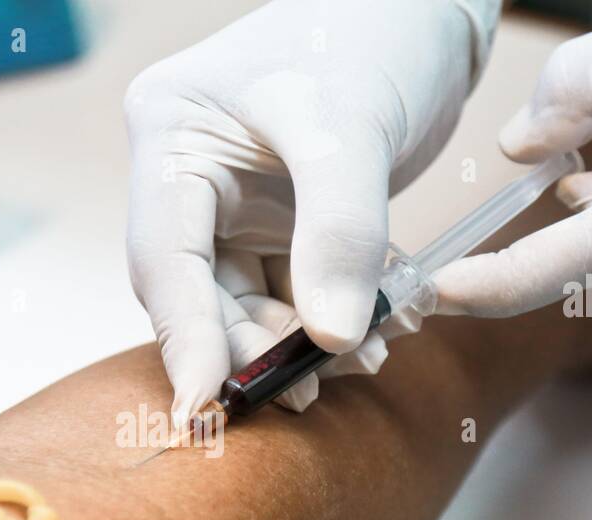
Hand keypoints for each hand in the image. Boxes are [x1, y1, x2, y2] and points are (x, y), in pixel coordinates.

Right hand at [125, 0, 498, 423]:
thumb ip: (339, 233)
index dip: (185, 338)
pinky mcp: (279, 217)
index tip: (205, 407)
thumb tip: (331, 343)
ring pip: (244, 300)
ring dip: (294, 344)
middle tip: (300, 393)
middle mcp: (189, 176)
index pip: (163, 257)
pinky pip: (291, 288)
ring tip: (356, 363)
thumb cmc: (376, 30)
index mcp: (171, 135)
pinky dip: (327, 320)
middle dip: (248, 347)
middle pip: (197, 292)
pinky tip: (369, 339)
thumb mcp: (352, 126)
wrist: (428, 6)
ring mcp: (233, 201)